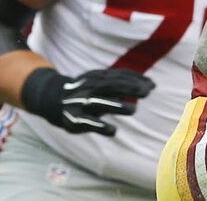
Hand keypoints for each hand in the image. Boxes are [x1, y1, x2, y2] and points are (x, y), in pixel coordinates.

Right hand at [21, 67, 155, 135]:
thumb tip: (151, 85)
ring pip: (99, 103)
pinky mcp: (74, 119)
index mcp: (97, 77)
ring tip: (133, 110)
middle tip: (147, 93)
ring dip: (116, 105)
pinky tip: (113, 131)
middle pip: (110, 86)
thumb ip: (125, 84)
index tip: (152, 85)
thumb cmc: (88, 91)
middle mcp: (89, 88)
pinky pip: (87, 122)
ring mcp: (81, 103)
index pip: (118, 75)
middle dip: (129, 88)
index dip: (135, 79)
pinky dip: (100, 126)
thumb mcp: (103, 82)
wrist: (54, 99)